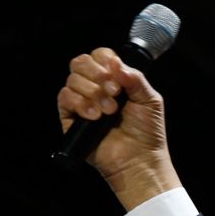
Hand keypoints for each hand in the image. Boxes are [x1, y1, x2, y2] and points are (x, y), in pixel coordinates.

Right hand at [56, 48, 180, 209]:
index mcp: (114, 80)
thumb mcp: (150, 100)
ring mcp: (81, 101)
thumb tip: (115, 62)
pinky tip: (95, 116)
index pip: (100, 56)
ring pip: (73, 79)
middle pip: (81, 62)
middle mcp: (95, 87)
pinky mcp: (70, 117)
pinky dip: (80, 103)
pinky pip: (65, 97)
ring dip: (93, 93)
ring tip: (109, 111)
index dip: (106, 60)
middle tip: (115, 93)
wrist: (139, 160)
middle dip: (98, 74)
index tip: (118, 76)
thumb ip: (135, 78)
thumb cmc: (147, 132)